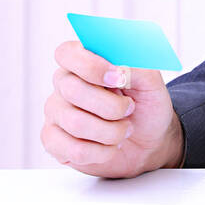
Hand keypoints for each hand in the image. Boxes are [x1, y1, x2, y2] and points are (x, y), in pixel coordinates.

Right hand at [42, 40, 183, 178]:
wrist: (149, 140)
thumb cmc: (146, 105)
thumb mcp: (150, 81)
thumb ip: (135, 66)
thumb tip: (118, 67)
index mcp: (83, 62)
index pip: (67, 53)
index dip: (91, 66)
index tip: (118, 78)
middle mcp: (64, 85)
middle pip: (72, 90)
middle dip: (111, 106)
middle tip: (129, 109)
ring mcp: (56, 113)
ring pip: (75, 123)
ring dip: (112, 131)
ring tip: (124, 129)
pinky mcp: (54, 141)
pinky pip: (74, 149)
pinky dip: (103, 151)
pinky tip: (111, 146)